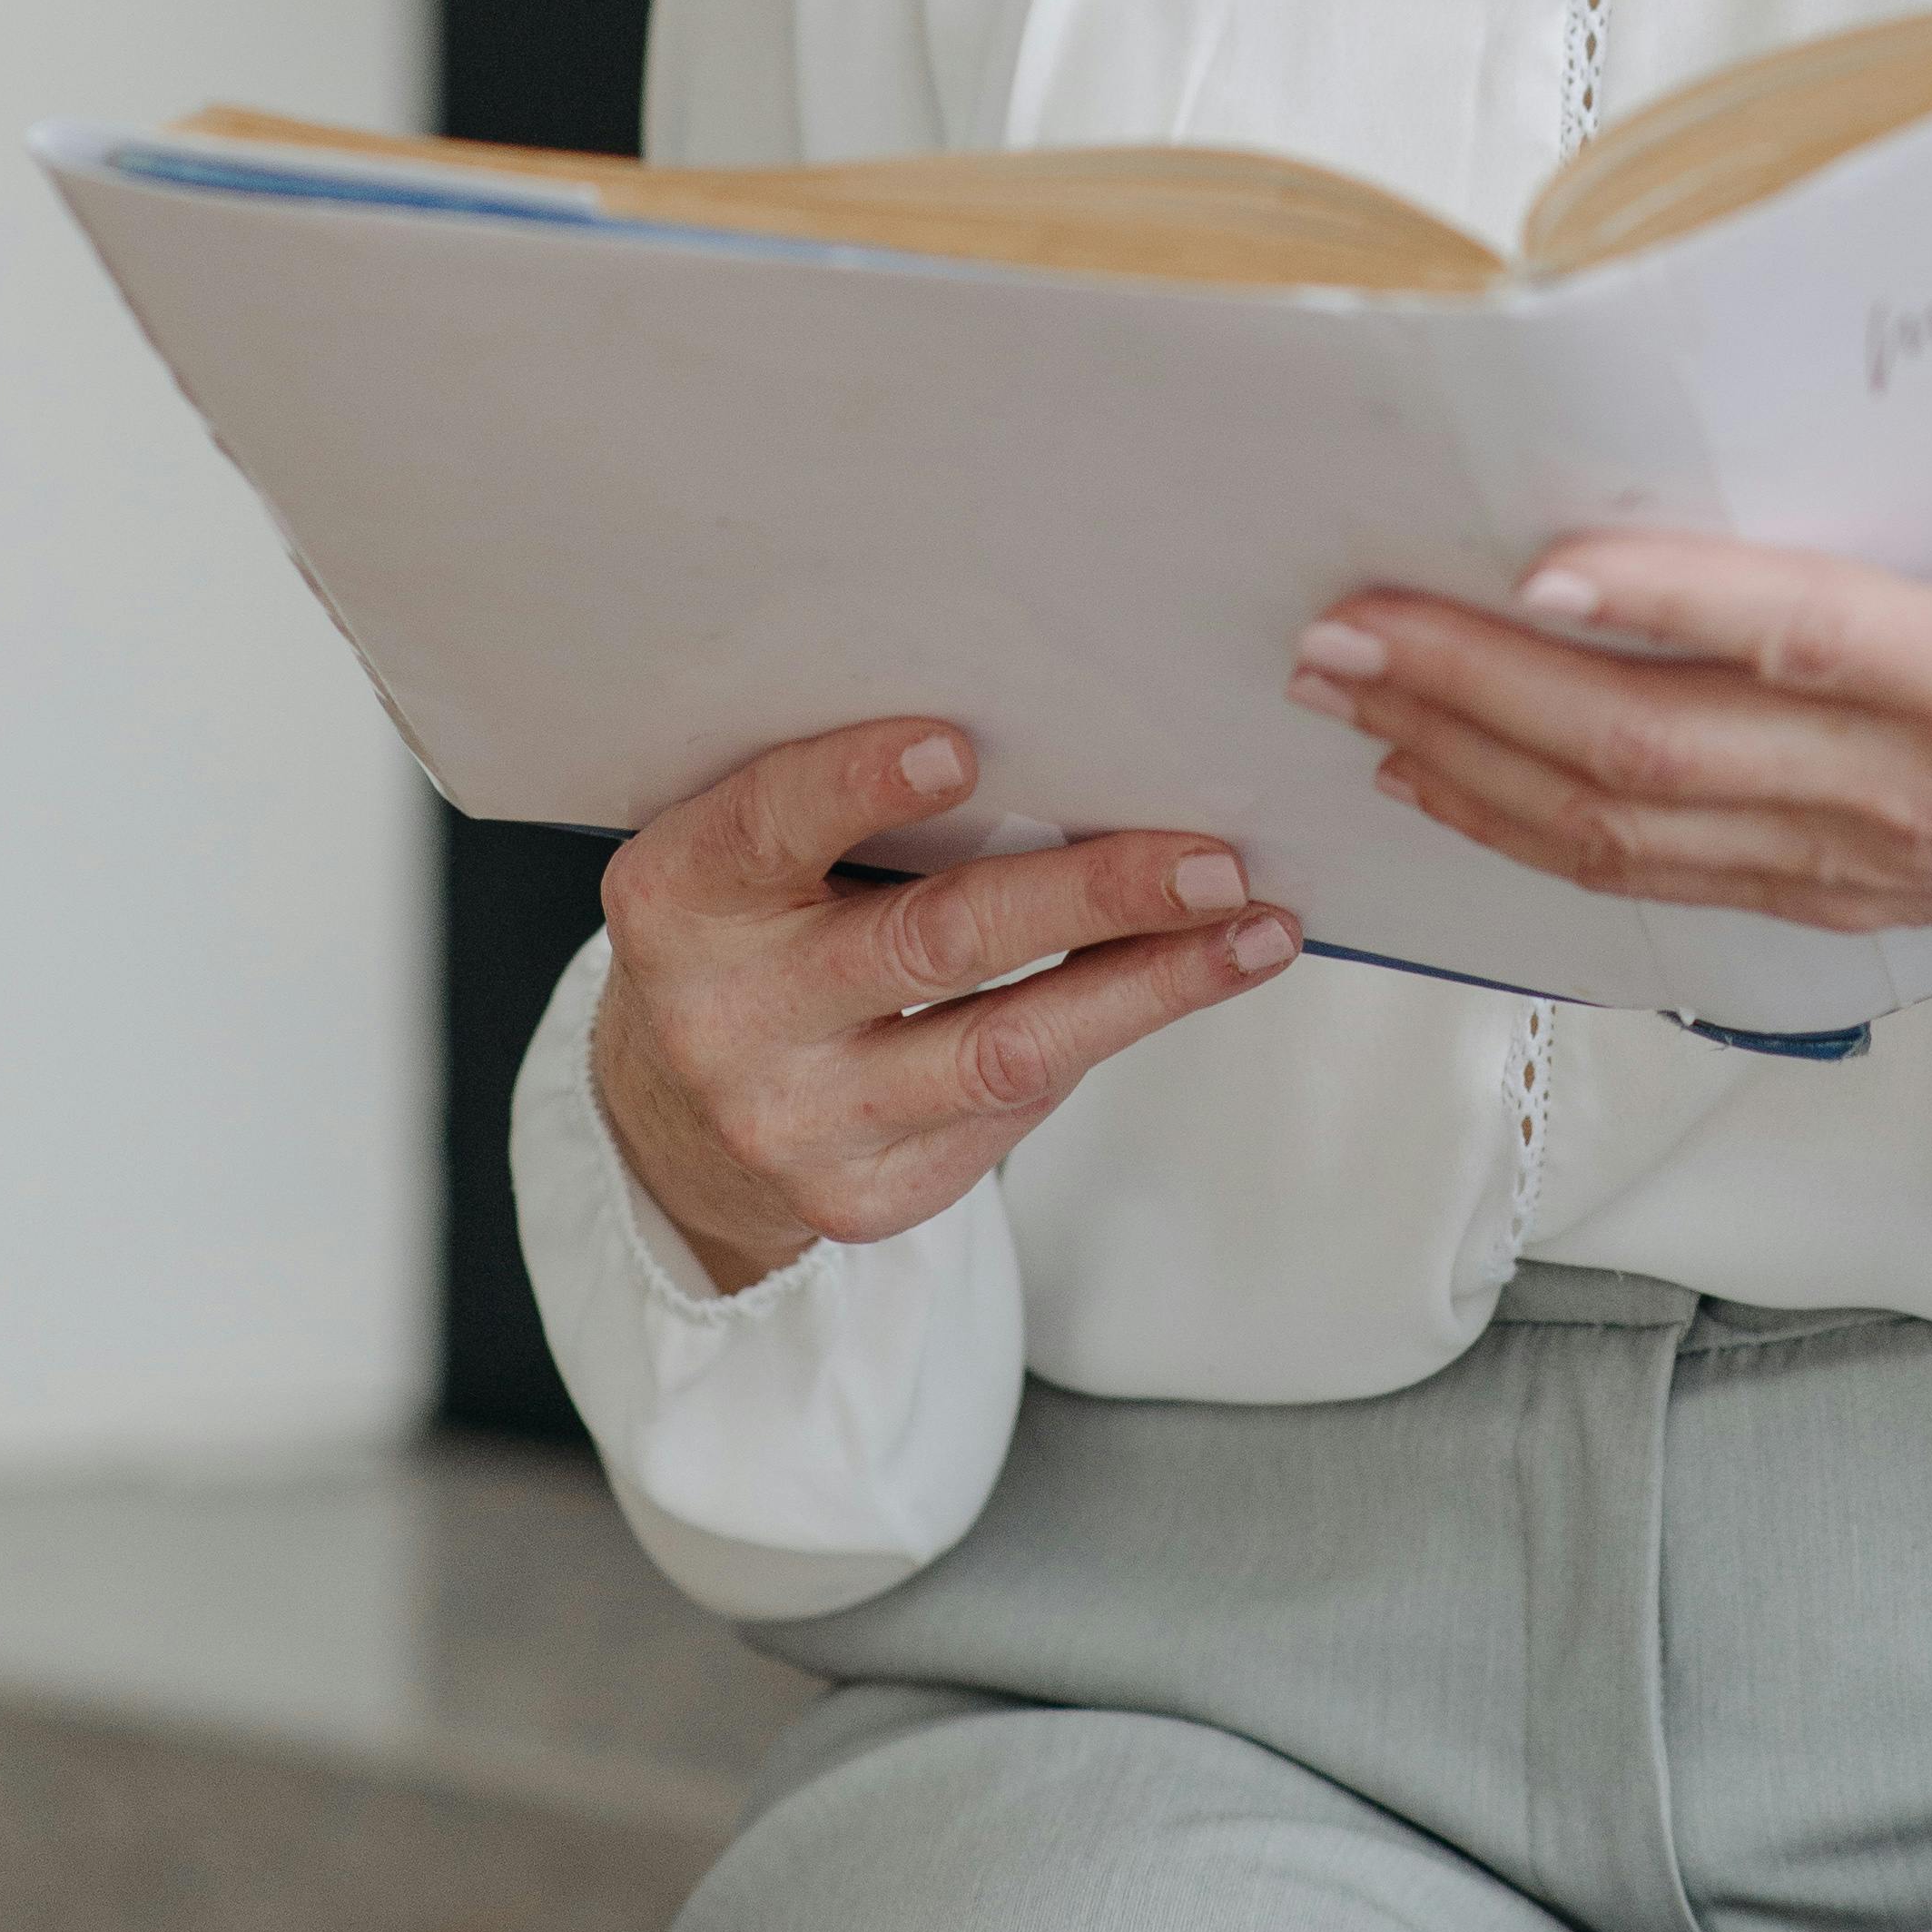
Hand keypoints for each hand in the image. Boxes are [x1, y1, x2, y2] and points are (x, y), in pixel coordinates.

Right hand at [590, 719, 1298, 1293]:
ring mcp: (793, 1125)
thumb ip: (849, 800)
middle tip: (1214, 859)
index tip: (961, 743)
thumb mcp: (752, 851)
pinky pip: (1010, 1114)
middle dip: (1092, 895)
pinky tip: (1179, 983)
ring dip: (1151, 985)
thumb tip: (1068, 731)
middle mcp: (724, 1020)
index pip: (768, 826)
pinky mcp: (862, 1199)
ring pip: (1003, 1051)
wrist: (676, 1109)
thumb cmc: (755, 925)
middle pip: (933, 944)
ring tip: (1255, 930)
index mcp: (680, 898)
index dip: (857, 783)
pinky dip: (1103, 1035)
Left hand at [1286, 265, 1931, 1049]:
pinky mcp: (1831, 898)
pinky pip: (1648, 878)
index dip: (1681, 609)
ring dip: (1468, 761)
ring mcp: (1858, 861)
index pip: (1819, 645)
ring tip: (1338, 688)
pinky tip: (1428, 780)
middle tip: (1339, 625)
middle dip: (1482, 690)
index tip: (1547, 564)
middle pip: (1663, 754)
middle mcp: (1913, 794)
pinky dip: (1523, 834)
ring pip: (1627, 829)